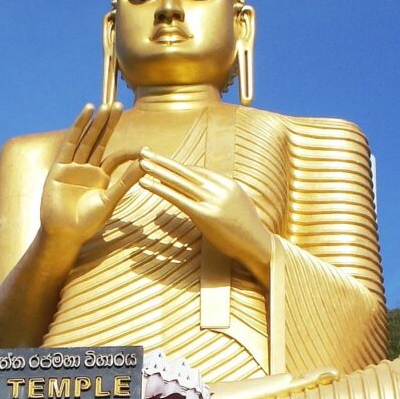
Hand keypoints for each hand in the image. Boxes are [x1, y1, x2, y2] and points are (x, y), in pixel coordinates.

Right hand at [39, 103, 141, 249]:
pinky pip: (70, 143)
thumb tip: (145, 166)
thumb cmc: (88, 223)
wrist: (64, 234)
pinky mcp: (59, 167)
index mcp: (101, 178)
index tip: (144, 149)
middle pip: (100, 141)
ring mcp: (73, 166)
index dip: (129, 152)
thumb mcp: (110, 201)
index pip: (116, 157)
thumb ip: (125, 182)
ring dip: (95, 122)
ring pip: (86, 139)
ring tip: (104, 106)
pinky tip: (86, 112)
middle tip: (118, 105)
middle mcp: (87, 169)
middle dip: (108, 124)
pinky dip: (78, 127)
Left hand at [138, 149, 271, 282]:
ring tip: (141, 164)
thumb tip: (209, 192)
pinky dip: (160, 189)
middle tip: (144, 151)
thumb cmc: (246, 232)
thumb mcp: (237, 206)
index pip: (198, 171)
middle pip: (186, 171)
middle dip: (163, 161)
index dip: (178, 166)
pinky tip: (146, 184)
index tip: (162, 161)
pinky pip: (178, 199)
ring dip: (158, 171)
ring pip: (180, 182)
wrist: (258, 247)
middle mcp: (220, 189)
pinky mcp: (205, 215)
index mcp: (228, 184)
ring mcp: (213, 201)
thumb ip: (222, 196)